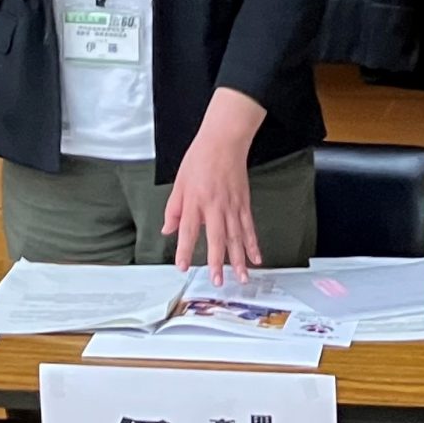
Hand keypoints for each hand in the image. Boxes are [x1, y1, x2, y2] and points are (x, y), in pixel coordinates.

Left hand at [162, 89, 266, 284]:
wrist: (223, 141)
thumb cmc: (199, 159)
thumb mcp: (179, 183)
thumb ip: (173, 210)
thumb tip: (168, 230)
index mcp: (195, 201)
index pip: (189, 231)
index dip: (185, 250)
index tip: (183, 266)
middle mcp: (215, 206)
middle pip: (217, 239)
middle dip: (218, 262)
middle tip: (218, 281)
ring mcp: (232, 206)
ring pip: (237, 237)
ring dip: (239, 259)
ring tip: (241, 278)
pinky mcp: (244, 203)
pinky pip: (249, 227)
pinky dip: (253, 244)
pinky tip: (255, 257)